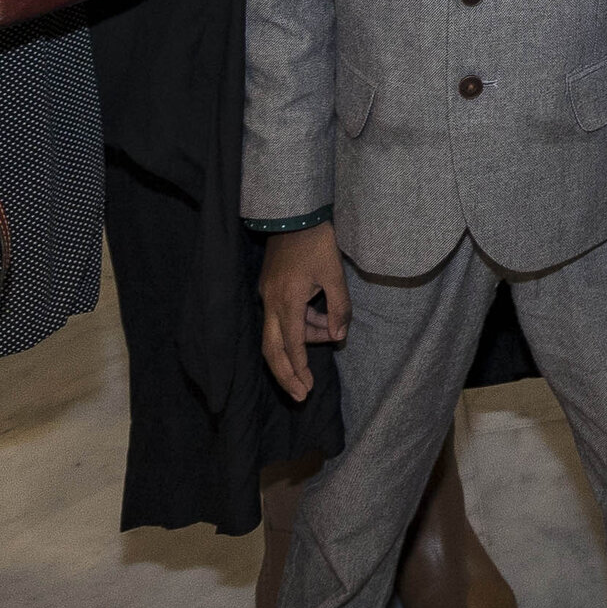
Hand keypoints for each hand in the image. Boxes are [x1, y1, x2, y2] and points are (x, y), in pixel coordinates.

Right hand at [257, 221, 347, 400]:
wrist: (293, 212)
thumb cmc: (317, 241)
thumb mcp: (335, 274)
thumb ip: (339, 308)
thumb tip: (338, 337)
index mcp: (287, 301)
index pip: (292, 345)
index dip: (299, 368)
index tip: (306, 389)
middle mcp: (271, 302)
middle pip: (272, 350)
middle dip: (286, 374)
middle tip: (300, 395)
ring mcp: (267, 295)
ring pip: (276, 335)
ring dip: (300, 343)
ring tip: (330, 332)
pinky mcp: (269, 289)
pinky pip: (279, 318)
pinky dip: (298, 327)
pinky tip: (319, 321)